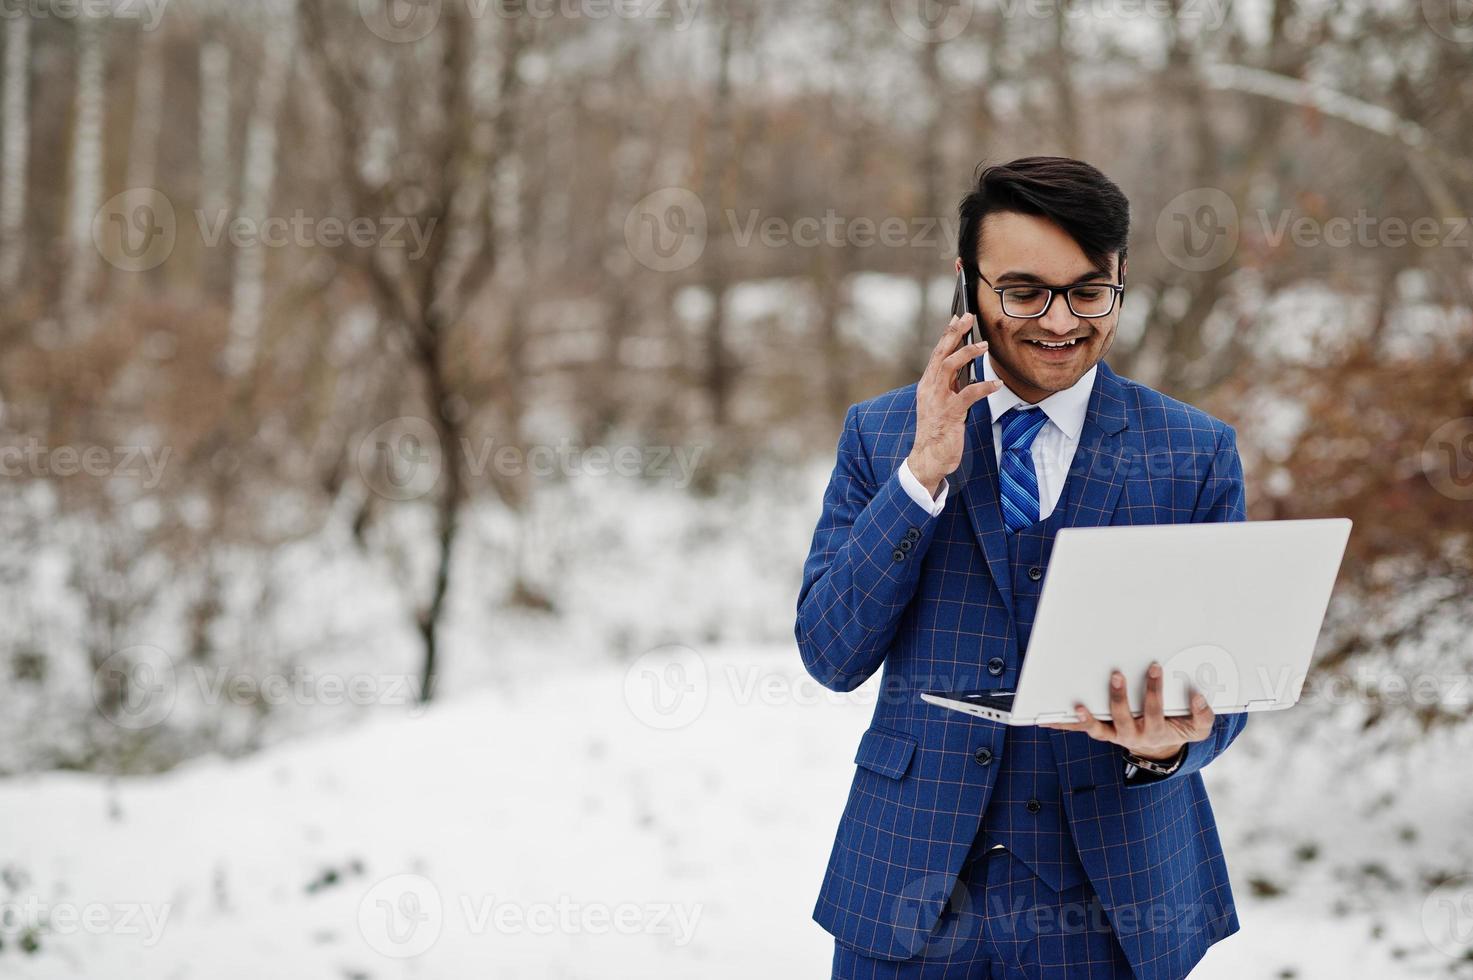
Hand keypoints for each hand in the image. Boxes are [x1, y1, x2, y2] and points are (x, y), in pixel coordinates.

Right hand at [906, 314, 1003, 494]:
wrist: (927, 458)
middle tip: (968, 317)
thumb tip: (965, 369)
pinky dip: (983, 387)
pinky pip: (968, 394)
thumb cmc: (937, 432)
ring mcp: (938, 400)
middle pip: (941, 353)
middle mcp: (929, 389)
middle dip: (954, 333)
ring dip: (967, 354)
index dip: (947, 334)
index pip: (937, 353)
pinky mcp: (950, 414)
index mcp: (927, 385)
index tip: (958, 317)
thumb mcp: (941, 404)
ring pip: (950, 367)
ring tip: (984, 345)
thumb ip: (949, 386)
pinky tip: (997, 383)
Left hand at [1040, 662, 1214, 761]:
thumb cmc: (1178, 730)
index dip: (1154, 690)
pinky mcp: (1100, 731)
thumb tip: (1197, 697)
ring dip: (1085, 717)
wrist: (1159, 749)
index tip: (1154, 667)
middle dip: (1119, 696)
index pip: (1155, 709)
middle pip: (1123, 717)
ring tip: (1075, 705)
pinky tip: (1045, 717)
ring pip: (1096, 728)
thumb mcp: (1198, 728)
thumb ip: (1203, 715)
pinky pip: (1079, 729)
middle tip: (1116, 674)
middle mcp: (1132, 735)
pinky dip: (1063, 723)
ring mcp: (1113, 734)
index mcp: (1155, 731)